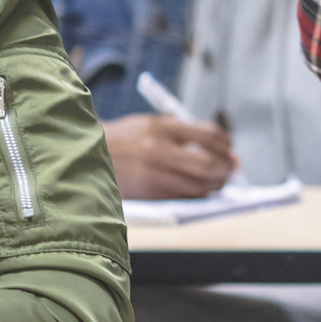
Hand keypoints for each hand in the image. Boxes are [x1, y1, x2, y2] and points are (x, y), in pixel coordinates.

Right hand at [104, 113, 237, 199]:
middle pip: (207, 165)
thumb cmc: (129, 139)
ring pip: (198, 186)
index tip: (230, 149)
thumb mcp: (156, 124)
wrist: (89, 154)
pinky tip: (200, 189)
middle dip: (225, 170)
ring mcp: (153, 174)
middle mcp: (158, 151)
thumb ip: (189, 132)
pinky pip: (183, 197)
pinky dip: (198, 194)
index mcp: (163, 127)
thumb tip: (227, 148)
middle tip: (231, 170)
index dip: (226, 145)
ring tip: (219, 180)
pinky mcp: (148, 193)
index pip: (209, 136)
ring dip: (215, 185)